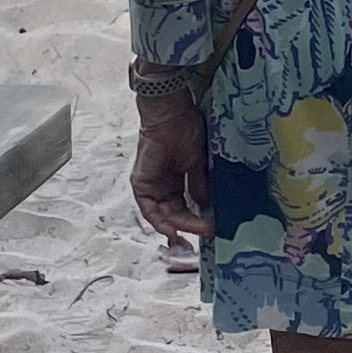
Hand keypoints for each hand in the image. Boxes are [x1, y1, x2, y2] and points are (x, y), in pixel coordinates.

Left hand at [129, 89, 207, 237]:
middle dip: (188, 227)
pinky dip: (159, 221)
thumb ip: (199, 186)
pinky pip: (148, 209)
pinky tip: (173, 229)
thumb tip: (205, 206)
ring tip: (192, 236)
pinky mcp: (141, 183)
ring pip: (161, 215)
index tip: (210, 228)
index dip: (195, 220)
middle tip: (205, 233)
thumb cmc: (186, 131)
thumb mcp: (197, 164)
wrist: (172, 116)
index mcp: (175, 181)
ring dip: (177, 227)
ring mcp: (150, 185)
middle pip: (173, 215)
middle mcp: (162, 186)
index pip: (184, 208)